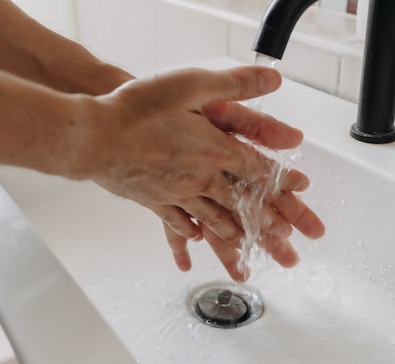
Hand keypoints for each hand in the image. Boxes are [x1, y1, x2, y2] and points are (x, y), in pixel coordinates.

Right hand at [65, 66, 323, 278]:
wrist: (94, 137)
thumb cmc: (137, 110)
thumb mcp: (190, 84)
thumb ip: (235, 84)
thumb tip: (273, 79)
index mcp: (215, 150)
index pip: (259, 170)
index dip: (283, 182)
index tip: (300, 194)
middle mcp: (201, 178)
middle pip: (243, 205)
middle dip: (268, 225)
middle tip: (285, 242)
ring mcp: (177, 194)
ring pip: (214, 221)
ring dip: (235, 238)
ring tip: (248, 253)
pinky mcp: (153, 201)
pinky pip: (177, 224)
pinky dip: (190, 235)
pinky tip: (195, 240)